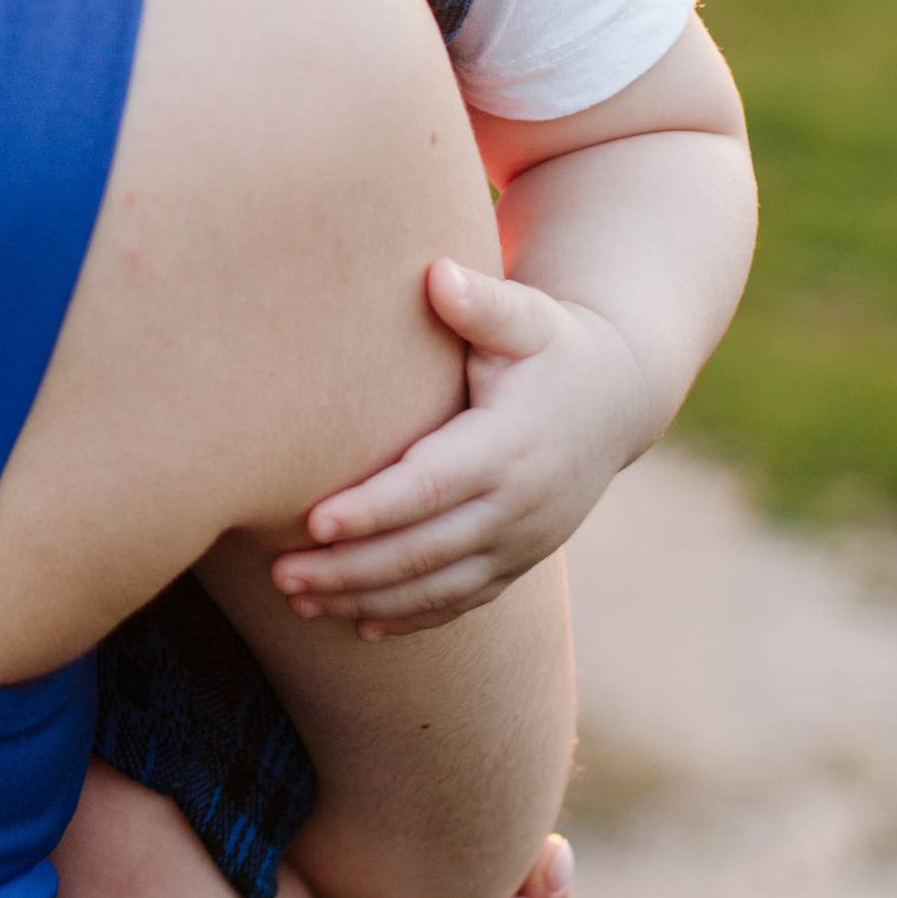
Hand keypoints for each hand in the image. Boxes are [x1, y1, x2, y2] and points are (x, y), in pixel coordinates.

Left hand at [270, 260, 647, 635]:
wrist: (617, 398)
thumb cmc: (552, 345)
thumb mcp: (528, 317)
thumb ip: (483, 303)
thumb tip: (438, 274)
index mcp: (509, 446)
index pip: (430, 488)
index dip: (372, 509)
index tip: (313, 522)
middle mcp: (518, 505)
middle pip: (423, 550)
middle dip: (349, 567)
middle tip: (279, 573)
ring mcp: (520, 542)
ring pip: (436, 587)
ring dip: (365, 599)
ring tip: (296, 598)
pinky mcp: (518, 561)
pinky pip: (461, 601)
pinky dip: (409, 618)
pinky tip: (355, 623)